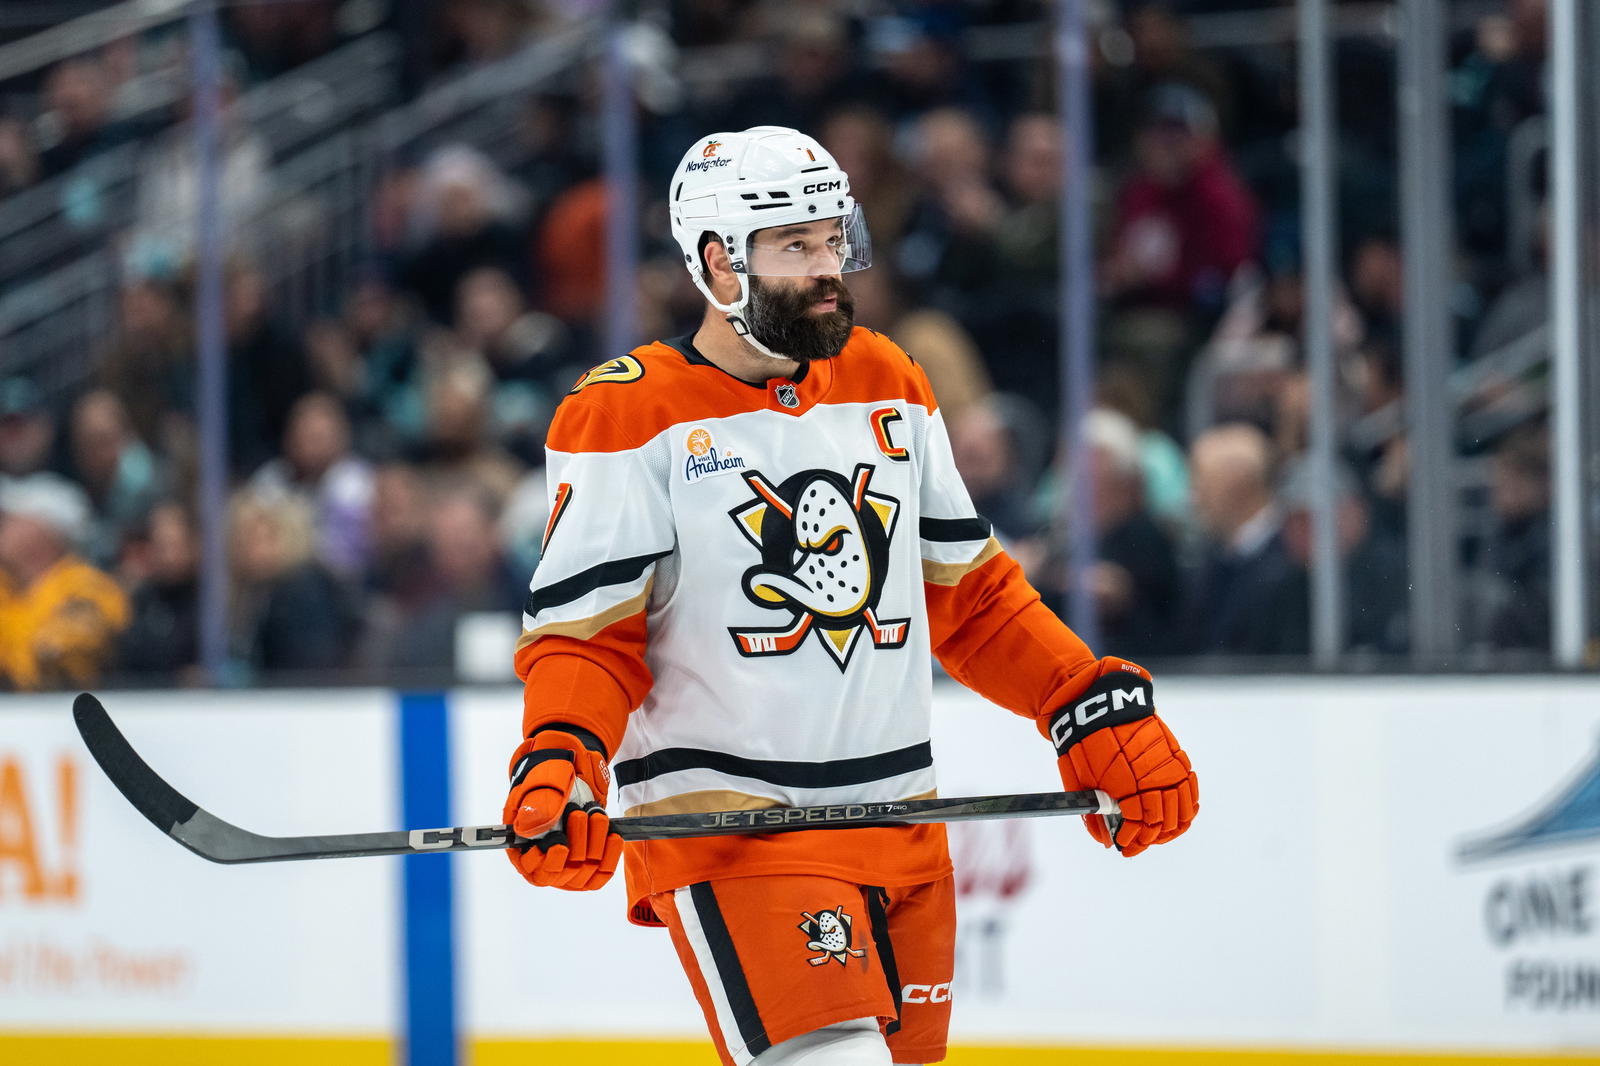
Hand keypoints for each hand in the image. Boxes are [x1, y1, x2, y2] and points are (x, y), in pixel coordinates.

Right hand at [502, 729, 622, 889]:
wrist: (571, 775)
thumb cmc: (548, 779)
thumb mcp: (538, 784)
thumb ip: (536, 804)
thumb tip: (528, 826)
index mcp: (521, 847)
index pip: (531, 869)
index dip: (547, 862)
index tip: (560, 845)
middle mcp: (543, 862)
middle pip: (560, 873)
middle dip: (576, 843)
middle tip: (579, 814)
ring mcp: (567, 866)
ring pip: (583, 872)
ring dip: (595, 842)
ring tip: (596, 815)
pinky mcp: (589, 865)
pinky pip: (602, 873)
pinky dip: (610, 855)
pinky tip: (613, 836)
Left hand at [1040, 657, 1197, 856]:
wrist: (1098, 702)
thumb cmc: (1082, 741)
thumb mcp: (1078, 780)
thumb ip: (1093, 813)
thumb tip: (1105, 840)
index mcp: (1124, 783)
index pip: (1139, 824)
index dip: (1132, 840)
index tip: (1123, 845)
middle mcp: (1150, 776)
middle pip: (1162, 821)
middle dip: (1149, 838)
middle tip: (1137, 842)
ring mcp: (1166, 765)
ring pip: (1181, 808)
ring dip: (1171, 827)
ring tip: (1158, 835)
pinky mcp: (1175, 755)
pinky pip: (1189, 787)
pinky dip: (1186, 806)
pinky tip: (1177, 816)